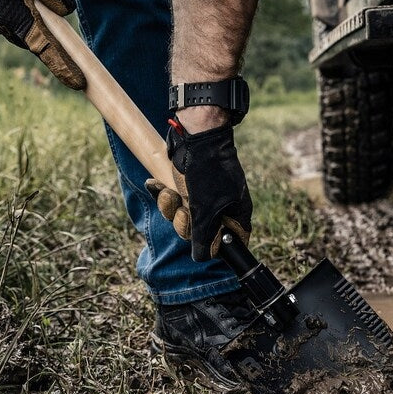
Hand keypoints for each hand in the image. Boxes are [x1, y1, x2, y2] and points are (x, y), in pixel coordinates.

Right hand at [0, 0, 84, 90]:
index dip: (62, 64)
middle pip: (32, 37)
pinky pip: (4, 17)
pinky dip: (14, 9)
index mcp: (10, 13)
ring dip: (28, 16)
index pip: (43, 46)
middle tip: (59, 25)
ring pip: (17, 26)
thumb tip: (66, 11)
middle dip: (47, 34)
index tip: (78, 82)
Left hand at [145, 124, 251, 261]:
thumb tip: (202, 258)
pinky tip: (156, 185)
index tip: (206, 244)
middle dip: (186, 223)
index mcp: (236, 212)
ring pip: (184, 217)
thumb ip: (204, 238)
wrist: (194, 135)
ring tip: (172, 193)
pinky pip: (174, 200)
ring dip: (172, 207)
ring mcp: (204, 196)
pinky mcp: (187, 185)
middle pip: (202, 233)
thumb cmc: (207, 172)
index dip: (220, 246)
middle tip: (185, 210)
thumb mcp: (205, 210)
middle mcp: (222, 206)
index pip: (234, 240)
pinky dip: (164, 194)